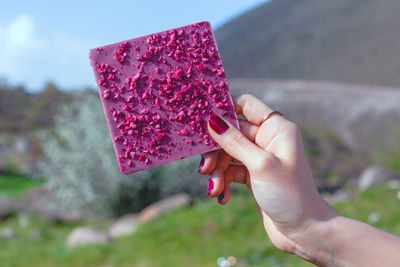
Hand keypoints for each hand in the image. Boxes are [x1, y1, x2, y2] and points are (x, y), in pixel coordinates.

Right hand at [199, 94, 335, 253]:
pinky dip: (224, 182)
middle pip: (231, 132)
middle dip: (216, 151)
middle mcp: (267, 139)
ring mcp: (259, 157)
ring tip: (215, 189)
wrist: (304, 230)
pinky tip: (222, 197)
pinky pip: (231, 170)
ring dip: (217, 171)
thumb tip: (211, 119)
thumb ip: (234, 141)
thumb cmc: (289, 194)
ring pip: (228, 153)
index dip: (224, 108)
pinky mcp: (253, 175)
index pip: (246, 105)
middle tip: (204, 169)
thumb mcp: (260, 165)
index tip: (204, 120)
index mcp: (276, 128)